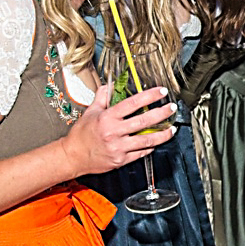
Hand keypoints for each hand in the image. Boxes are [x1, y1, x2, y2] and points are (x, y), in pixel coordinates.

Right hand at [61, 83, 176, 176]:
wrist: (72, 156)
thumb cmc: (81, 135)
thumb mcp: (90, 112)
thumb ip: (102, 97)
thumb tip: (110, 85)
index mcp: (107, 118)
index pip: (132, 103)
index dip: (149, 96)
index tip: (161, 91)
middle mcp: (114, 132)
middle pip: (144, 121)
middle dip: (161, 113)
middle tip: (171, 108)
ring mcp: (118, 147)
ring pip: (147, 140)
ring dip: (163, 134)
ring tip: (172, 128)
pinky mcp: (121, 160)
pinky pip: (141, 153)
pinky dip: (150, 147)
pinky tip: (156, 142)